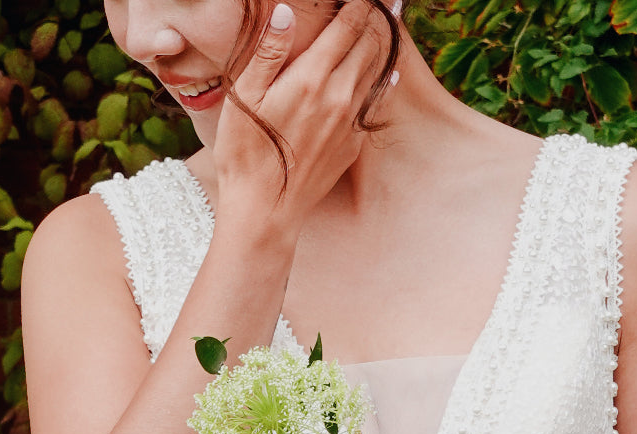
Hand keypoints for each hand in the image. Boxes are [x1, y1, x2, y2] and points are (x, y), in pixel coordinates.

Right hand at [213, 0, 394, 232]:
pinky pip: (375, 107)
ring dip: (384, 47)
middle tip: (388, 2)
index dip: (360, 5)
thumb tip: (286, 13)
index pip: (347, 27)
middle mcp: (338, 97)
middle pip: (369, 46)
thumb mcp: (245, 96)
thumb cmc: (245, 153)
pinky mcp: (352, 146)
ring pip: (377, 73)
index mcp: (311, 77)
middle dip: (378, 19)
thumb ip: (268, 52)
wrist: (266, 210)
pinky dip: (384, 85)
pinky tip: (389, 77)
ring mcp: (349, 123)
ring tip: (392, 25)